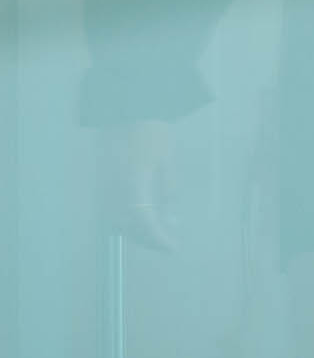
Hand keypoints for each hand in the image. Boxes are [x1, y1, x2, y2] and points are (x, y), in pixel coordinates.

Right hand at [99, 120, 179, 253]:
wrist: (125, 111)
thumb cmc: (152, 133)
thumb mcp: (168, 162)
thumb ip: (168, 192)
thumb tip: (171, 221)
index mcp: (132, 180)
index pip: (143, 219)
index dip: (158, 236)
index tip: (172, 247)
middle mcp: (112, 186)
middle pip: (126, 224)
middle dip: (148, 238)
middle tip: (167, 242)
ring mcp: (101, 185)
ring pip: (114, 220)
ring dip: (135, 231)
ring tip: (157, 232)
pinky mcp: (98, 182)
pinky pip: (108, 210)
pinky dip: (125, 220)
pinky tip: (140, 219)